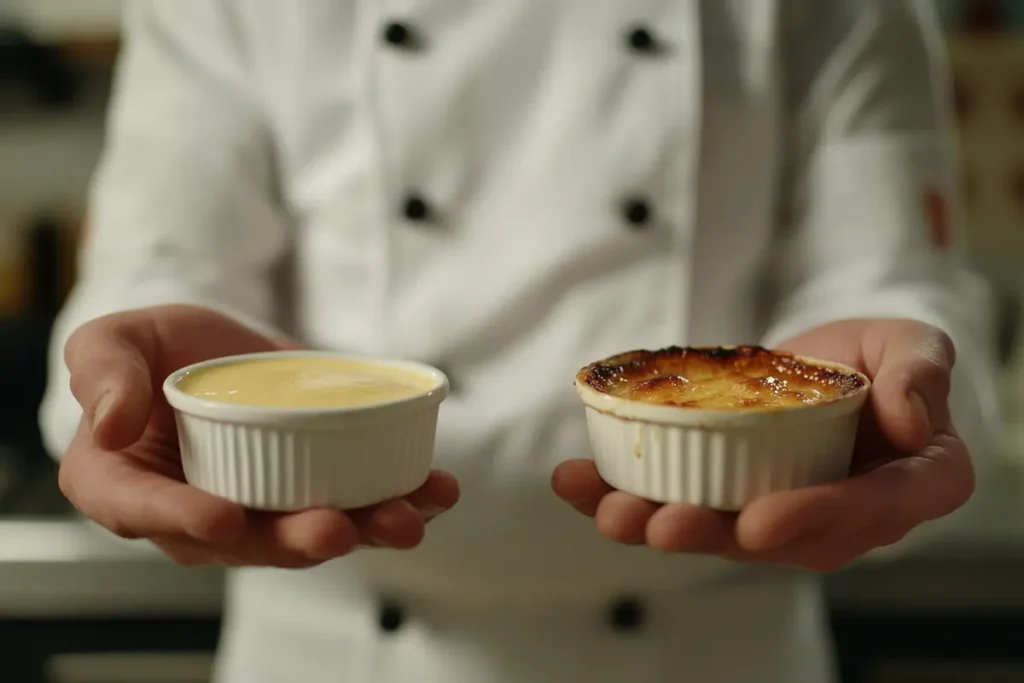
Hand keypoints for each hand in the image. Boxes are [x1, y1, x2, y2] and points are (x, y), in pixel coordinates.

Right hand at [59, 304, 458, 567]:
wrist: (208, 346)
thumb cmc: (148, 351)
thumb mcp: (110, 343)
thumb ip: (104, 373)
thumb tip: (111, 423)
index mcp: (126, 485)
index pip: (145, 512)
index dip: (184, 520)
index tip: (226, 517)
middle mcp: (195, 512)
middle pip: (243, 540)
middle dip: (294, 540)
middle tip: (334, 529)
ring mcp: (262, 505)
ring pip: (308, 531)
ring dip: (362, 530)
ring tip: (406, 518)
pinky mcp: (314, 485)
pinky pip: (356, 501)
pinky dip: (402, 498)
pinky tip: (436, 490)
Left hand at [552, 319, 973, 570]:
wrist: (831, 364)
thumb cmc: (881, 359)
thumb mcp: (913, 346)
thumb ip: (921, 373)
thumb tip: (909, 420)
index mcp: (907, 485)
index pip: (870, 508)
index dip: (815, 518)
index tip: (760, 520)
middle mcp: (840, 516)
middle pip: (777, 538)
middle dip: (713, 534)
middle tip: (661, 526)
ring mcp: (775, 510)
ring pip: (718, 529)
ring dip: (656, 523)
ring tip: (609, 510)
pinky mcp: (723, 495)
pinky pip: (674, 499)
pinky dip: (620, 493)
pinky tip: (576, 482)